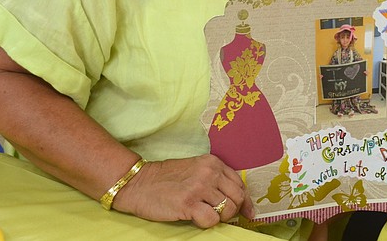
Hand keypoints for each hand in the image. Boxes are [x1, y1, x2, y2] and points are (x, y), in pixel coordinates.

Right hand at [112, 154, 254, 227]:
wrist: (139, 183)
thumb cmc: (167, 179)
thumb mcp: (196, 170)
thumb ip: (215, 180)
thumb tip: (238, 201)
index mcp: (213, 162)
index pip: (240, 184)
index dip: (245, 201)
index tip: (247, 212)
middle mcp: (209, 172)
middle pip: (237, 198)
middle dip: (233, 211)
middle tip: (222, 216)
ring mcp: (199, 187)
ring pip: (227, 210)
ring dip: (219, 218)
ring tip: (206, 215)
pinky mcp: (188, 203)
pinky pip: (212, 220)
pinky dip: (207, 223)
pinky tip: (196, 218)